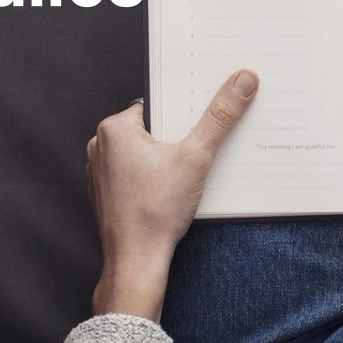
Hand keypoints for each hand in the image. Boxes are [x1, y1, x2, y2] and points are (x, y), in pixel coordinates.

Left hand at [86, 69, 258, 320]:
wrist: (136, 261)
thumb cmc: (156, 212)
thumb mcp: (196, 157)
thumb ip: (220, 117)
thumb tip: (242, 81)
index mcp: (115, 128)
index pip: (158, 104)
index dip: (185, 111)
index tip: (204, 119)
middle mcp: (100, 146)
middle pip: (152, 128)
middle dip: (178, 136)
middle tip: (202, 147)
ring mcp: (101, 172)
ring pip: (144, 152)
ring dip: (168, 158)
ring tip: (190, 171)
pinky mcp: (108, 193)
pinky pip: (136, 174)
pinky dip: (155, 177)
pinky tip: (175, 190)